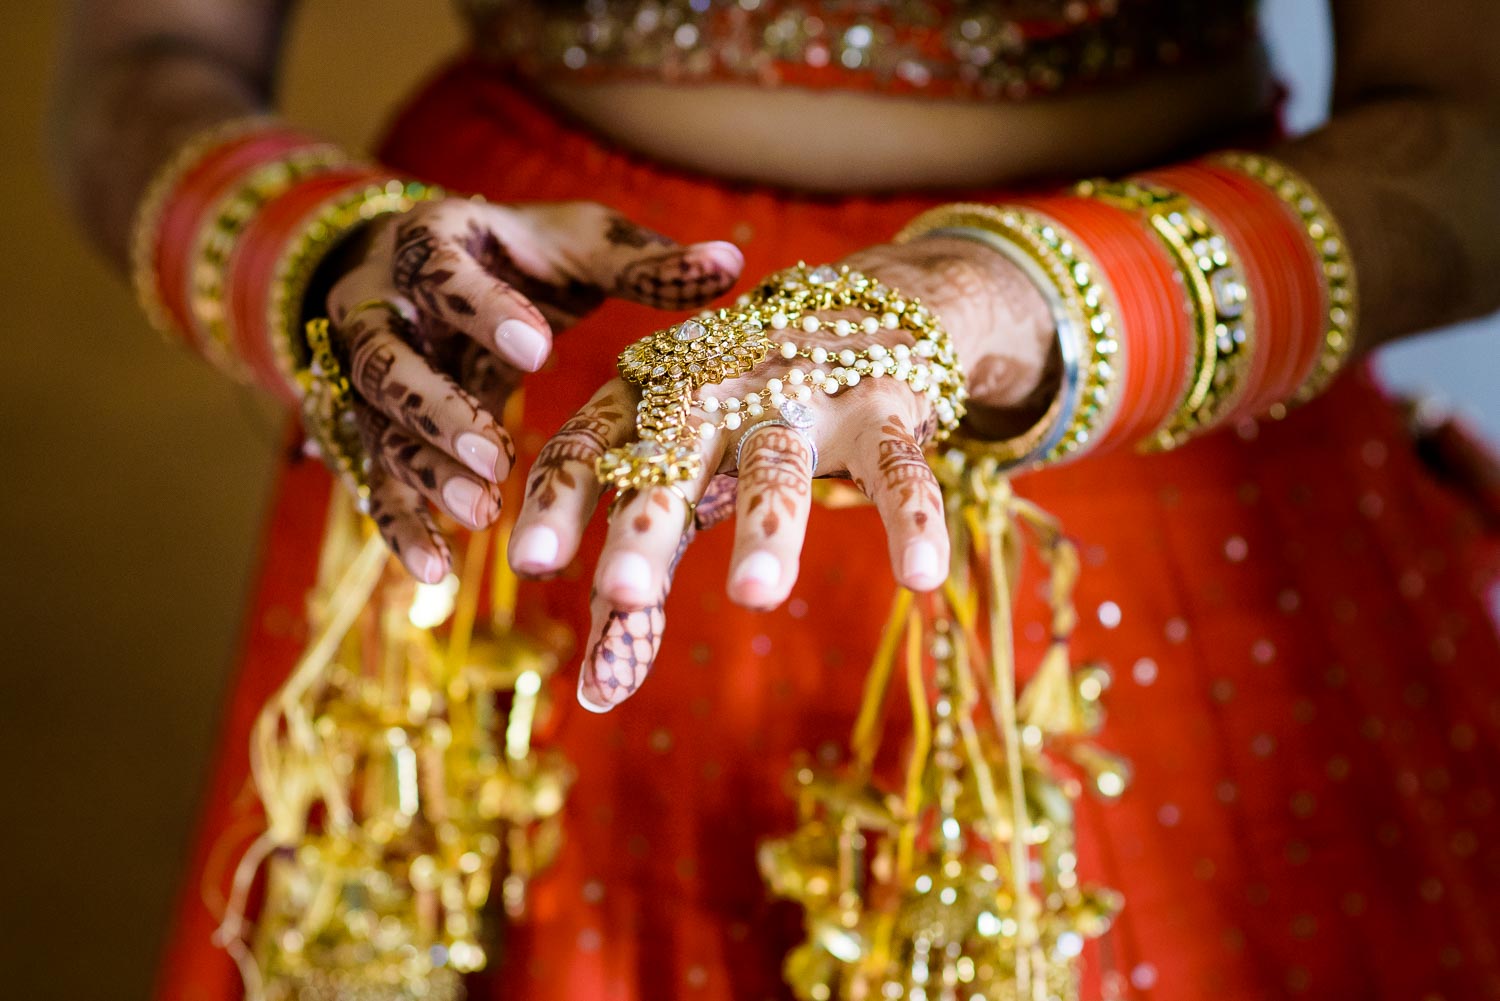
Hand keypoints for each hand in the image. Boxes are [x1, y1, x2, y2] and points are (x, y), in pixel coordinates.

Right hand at [318, 198, 744, 581]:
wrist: (423, 267)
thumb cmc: (521, 256)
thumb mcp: (578, 246)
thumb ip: (643, 265)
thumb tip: (730, 263)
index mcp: (434, 244)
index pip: (444, 273)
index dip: (483, 311)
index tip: (538, 349)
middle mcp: (380, 305)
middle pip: (385, 359)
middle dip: (438, 408)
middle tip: (495, 456)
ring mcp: (361, 372)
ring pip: (377, 424)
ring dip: (425, 471)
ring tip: (482, 514)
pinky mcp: (366, 426)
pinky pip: (372, 478)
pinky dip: (401, 524)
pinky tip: (438, 572)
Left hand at [508, 237, 1055, 710]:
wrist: (856, 304)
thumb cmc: (736, 416)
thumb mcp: (680, 480)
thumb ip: (639, 578)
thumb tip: (598, 695)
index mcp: (648, 400)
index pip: (589, 447)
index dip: (560, 502)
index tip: (528, 566)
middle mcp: (715, 391)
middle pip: (674, 460)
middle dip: (649, 523)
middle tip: (623, 589)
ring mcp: (801, 394)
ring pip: (780, 466)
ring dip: (769, 527)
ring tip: (755, 595)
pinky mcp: (881, 406)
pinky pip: (899, 468)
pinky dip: (913, 518)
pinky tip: (921, 578)